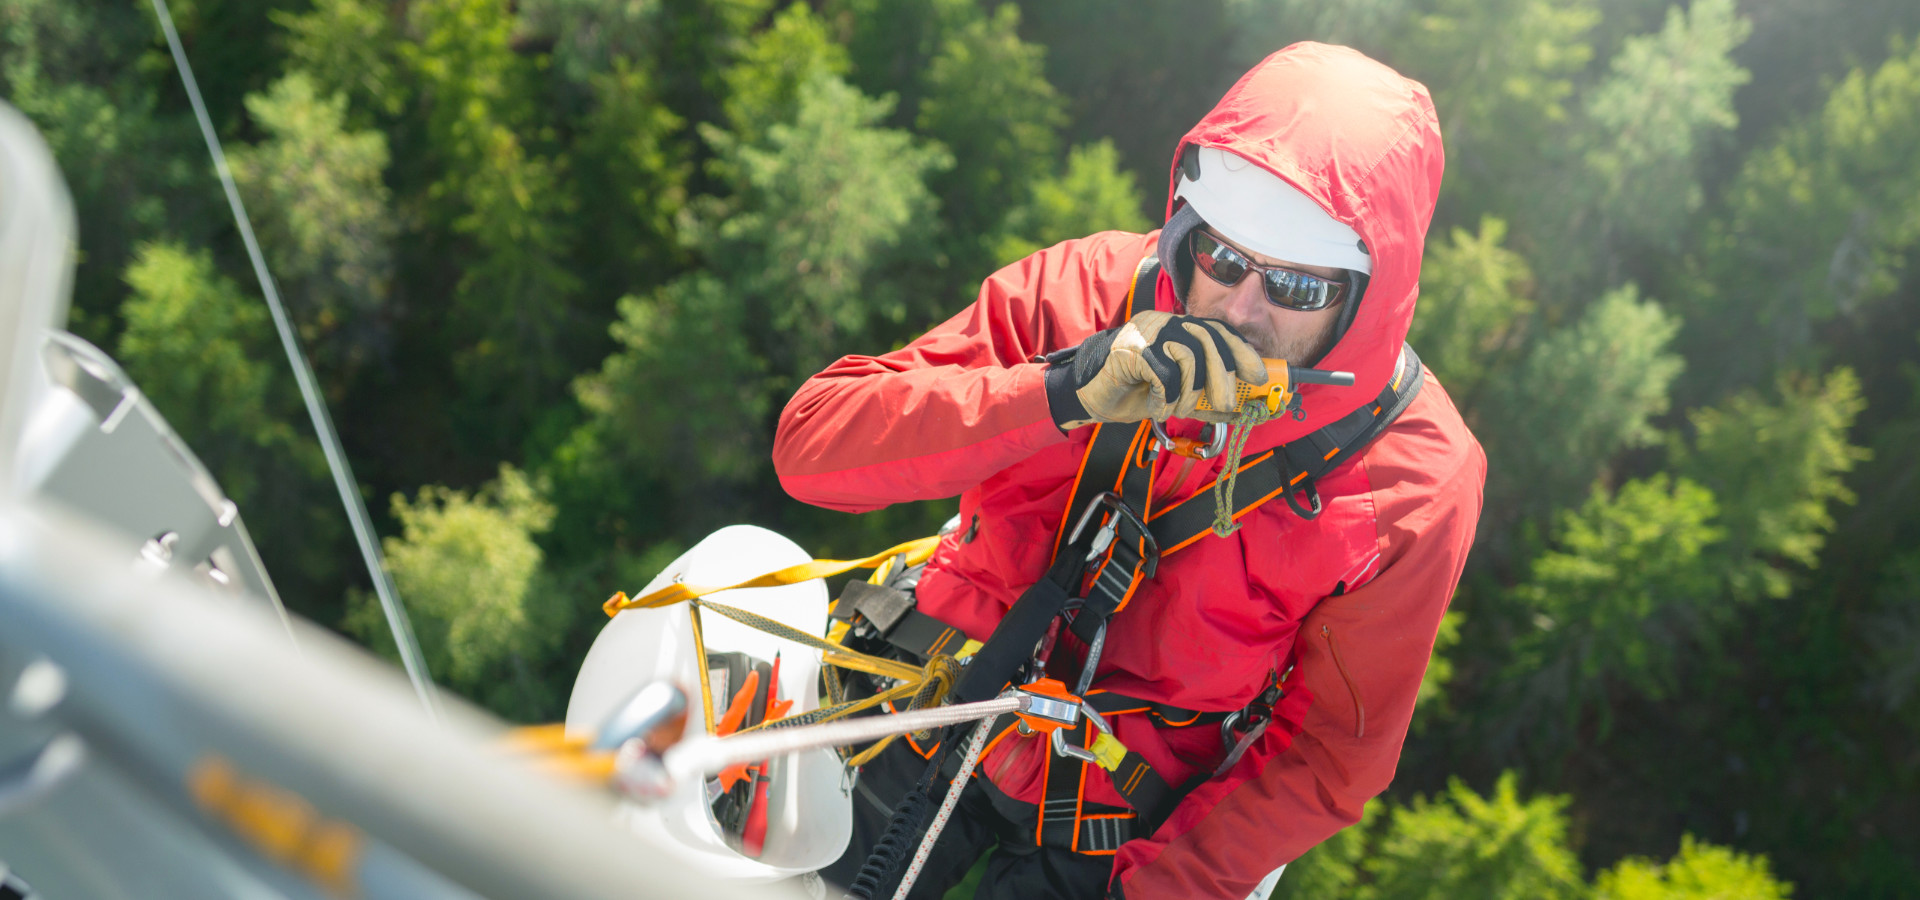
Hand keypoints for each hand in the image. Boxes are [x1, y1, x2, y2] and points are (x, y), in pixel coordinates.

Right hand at [1043, 312, 1266, 428]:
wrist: (1088, 396)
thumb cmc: (1134, 392)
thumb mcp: (1178, 398)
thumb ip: (1208, 402)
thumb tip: (1244, 412)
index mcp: (1178, 329)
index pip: (1219, 331)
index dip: (1242, 352)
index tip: (1260, 377)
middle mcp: (1164, 324)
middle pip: (1209, 342)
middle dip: (1224, 378)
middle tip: (1227, 405)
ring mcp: (1146, 333)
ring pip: (1189, 358)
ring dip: (1188, 394)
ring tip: (1174, 409)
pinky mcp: (1131, 349)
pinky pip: (1165, 374)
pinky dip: (1166, 398)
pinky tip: (1154, 406)